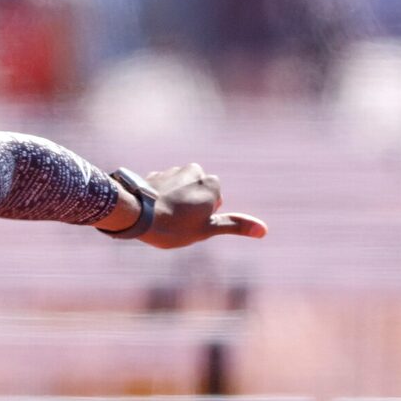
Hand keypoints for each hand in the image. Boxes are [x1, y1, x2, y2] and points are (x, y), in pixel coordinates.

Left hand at [128, 163, 268, 249]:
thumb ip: (235, 226)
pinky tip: (150, 210)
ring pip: (179, 189)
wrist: (136, 215)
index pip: (216, 201)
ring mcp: (172, 170)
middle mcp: (194, 170)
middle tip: (177, 221)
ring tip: (163, 216)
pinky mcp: (153, 174)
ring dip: (174, 200)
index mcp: (211, 182)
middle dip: (191, 205)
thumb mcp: (207, 229)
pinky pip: (161, 187)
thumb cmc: (174, 226)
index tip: (192, 222)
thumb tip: (264, 230)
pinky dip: (158, 197)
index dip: (205, 216)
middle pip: (198, 192)